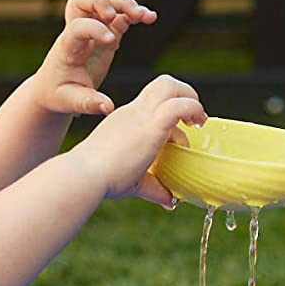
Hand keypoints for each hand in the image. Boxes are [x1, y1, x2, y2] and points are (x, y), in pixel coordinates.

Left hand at [31, 0, 156, 116]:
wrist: (53, 88)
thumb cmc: (58, 93)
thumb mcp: (70, 102)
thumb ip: (89, 103)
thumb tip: (109, 107)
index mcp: (67, 47)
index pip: (76, 27)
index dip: (93, 28)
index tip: (110, 40)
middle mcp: (77, 32)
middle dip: (101, 0)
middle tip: (115, 15)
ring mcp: (92, 29)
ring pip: (104, 1)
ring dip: (123, 3)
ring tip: (143, 15)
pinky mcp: (106, 33)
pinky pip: (120, 15)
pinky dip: (134, 13)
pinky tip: (150, 18)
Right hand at [71, 75, 205, 206]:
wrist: (85, 175)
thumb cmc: (101, 179)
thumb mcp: (132, 181)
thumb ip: (153, 188)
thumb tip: (170, 202)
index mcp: (126, 121)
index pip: (153, 105)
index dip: (172, 118)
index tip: (179, 140)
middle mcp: (133, 112)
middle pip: (163, 84)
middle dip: (184, 93)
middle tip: (193, 118)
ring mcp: (141, 116)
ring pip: (170, 85)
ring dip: (190, 97)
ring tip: (199, 119)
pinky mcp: (152, 125)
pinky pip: (179, 105)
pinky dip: (193, 109)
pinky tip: (197, 124)